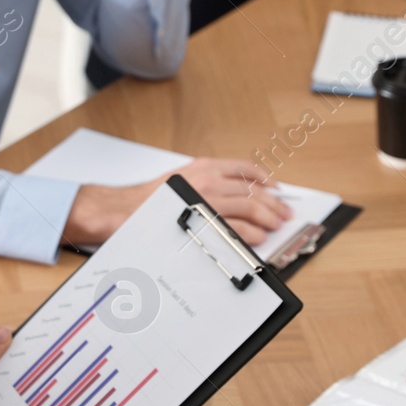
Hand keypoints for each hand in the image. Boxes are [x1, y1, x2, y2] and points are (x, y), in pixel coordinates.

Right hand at [63, 158, 290, 248]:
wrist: (121, 211)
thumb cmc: (147, 201)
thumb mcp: (180, 182)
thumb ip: (204, 184)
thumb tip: (230, 196)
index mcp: (203, 167)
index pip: (244, 168)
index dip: (265, 178)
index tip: (276, 188)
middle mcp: (207, 179)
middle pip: (253, 189)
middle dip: (273, 202)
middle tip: (284, 213)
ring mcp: (206, 199)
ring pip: (250, 206)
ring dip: (267, 217)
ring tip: (276, 226)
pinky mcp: (203, 219)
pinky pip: (236, 226)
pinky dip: (251, 233)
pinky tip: (257, 238)